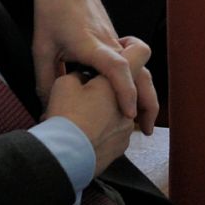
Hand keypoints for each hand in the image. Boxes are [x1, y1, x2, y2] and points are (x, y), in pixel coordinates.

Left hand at [30, 0, 156, 132]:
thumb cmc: (52, 11)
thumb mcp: (40, 47)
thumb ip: (45, 79)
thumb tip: (49, 108)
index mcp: (90, 43)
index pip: (116, 66)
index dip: (125, 90)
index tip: (130, 113)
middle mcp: (110, 42)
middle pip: (140, 71)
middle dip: (148, 101)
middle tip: (145, 129)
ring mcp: (116, 41)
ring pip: (141, 68)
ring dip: (145, 94)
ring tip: (141, 120)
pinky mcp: (115, 41)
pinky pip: (132, 64)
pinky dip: (136, 83)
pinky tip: (128, 99)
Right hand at [44, 58, 139, 176]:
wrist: (66, 157)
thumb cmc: (66, 117)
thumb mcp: (64, 85)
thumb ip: (79, 75)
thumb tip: (83, 77)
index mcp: (117, 81)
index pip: (141, 52)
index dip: (132, 47)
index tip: (123, 50)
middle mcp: (130, 103)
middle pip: (134, 85)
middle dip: (116, 86)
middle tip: (95, 88)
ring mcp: (127, 127)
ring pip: (124, 110)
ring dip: (110, 109)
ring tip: (84, 115)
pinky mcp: (121, 146)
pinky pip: (117, 131)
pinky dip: (105, 129)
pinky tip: (86, 131)